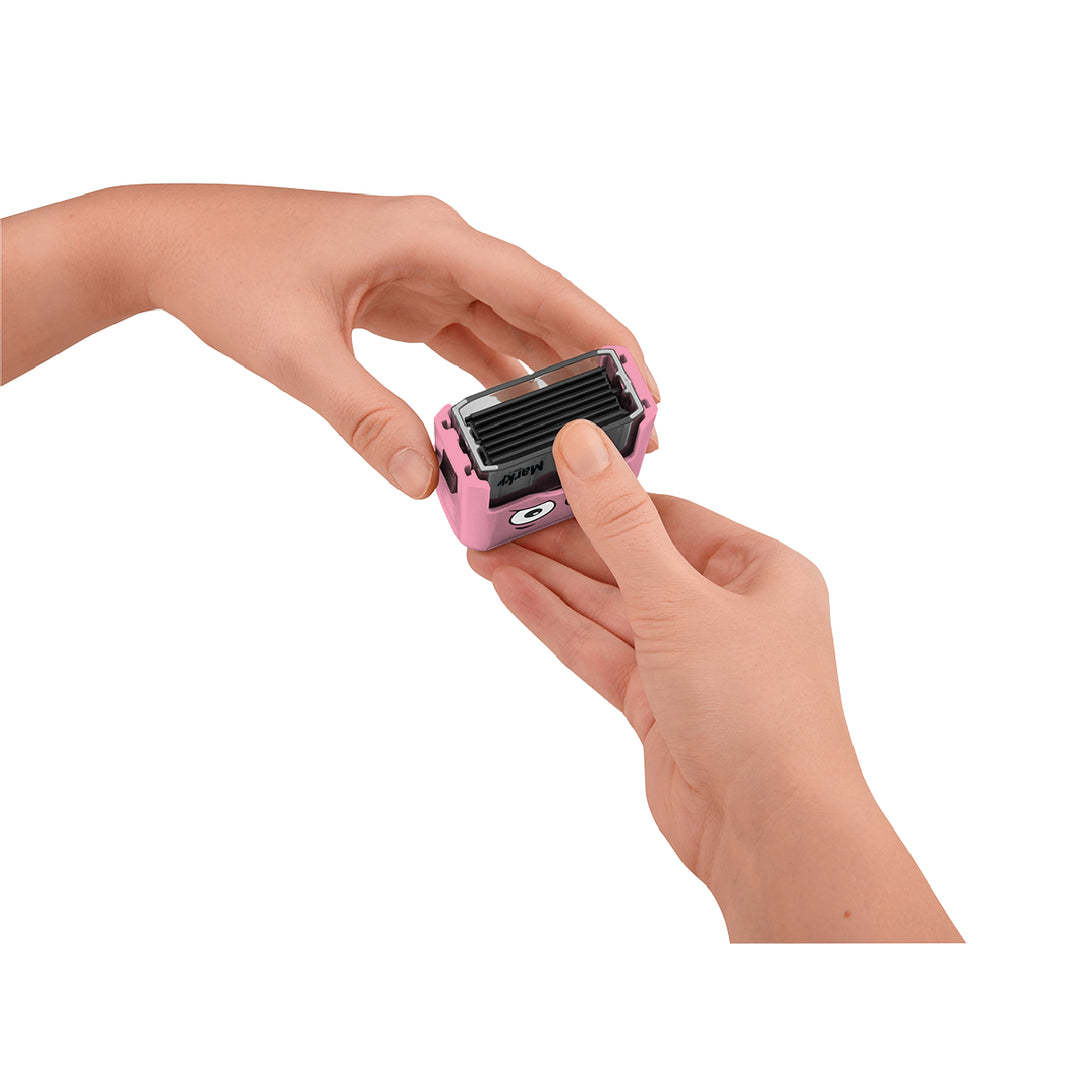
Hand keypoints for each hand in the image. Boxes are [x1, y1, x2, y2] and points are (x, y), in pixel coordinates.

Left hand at [1, 186, 658, 496]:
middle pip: (539, 305)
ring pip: (509, 322)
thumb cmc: (225, 272)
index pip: (541, 288)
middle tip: (635, 424)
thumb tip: (422, 484)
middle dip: (589, 364)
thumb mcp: (295, 350)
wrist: (165, 244)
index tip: (646, 383)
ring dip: (549, 372)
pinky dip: (498, 374)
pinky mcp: (402, 293)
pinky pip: (470, 334)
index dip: (603, 336)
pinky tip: (519, 414)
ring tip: (589, 428)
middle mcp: (437, 246)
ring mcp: (421, 268)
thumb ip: (363, 416)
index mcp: (427, 238)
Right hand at [467, 419, 960, 942]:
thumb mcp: (678, 599)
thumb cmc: (759, 713)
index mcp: (759, 570)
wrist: (771, 833)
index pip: (667, 515)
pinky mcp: (659, 705)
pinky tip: (512, 593)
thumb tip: (582, 447)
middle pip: (629, 560)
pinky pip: (599, 650)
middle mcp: (727, 611)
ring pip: (607, 607)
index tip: (545, 474)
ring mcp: (691, 660)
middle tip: (498, 516)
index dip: (601, 495)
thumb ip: (620, 525)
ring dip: (548, 581)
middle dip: (562, 540)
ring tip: (485, 551)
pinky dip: (557, 623)